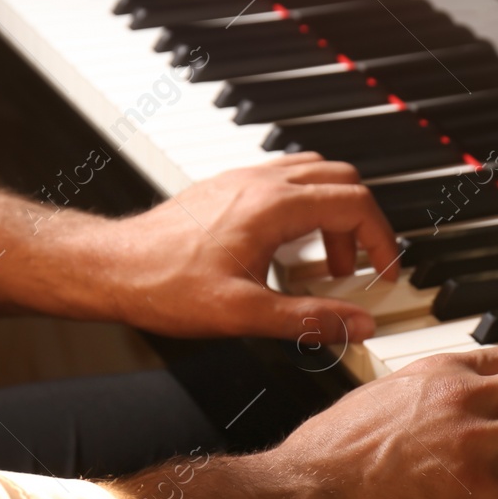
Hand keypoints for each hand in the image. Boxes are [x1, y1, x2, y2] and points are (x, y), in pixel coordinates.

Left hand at [91, 154, 399, 342]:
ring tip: (326, 262)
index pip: (355, 204)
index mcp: (275, 206)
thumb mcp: (244, 315)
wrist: (112, 267)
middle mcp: (263, 181)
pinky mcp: (230, 185)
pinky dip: (307, 206)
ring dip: (335, 212)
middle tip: (358, 270)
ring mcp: (245, 178)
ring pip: (317, 173)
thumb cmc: (166, 285)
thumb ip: (309, 320)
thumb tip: (359, 325)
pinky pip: (288, 178)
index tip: (386, 271)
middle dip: (362, 226)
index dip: (382, 239)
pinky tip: (291, 247)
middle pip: (344, 181)